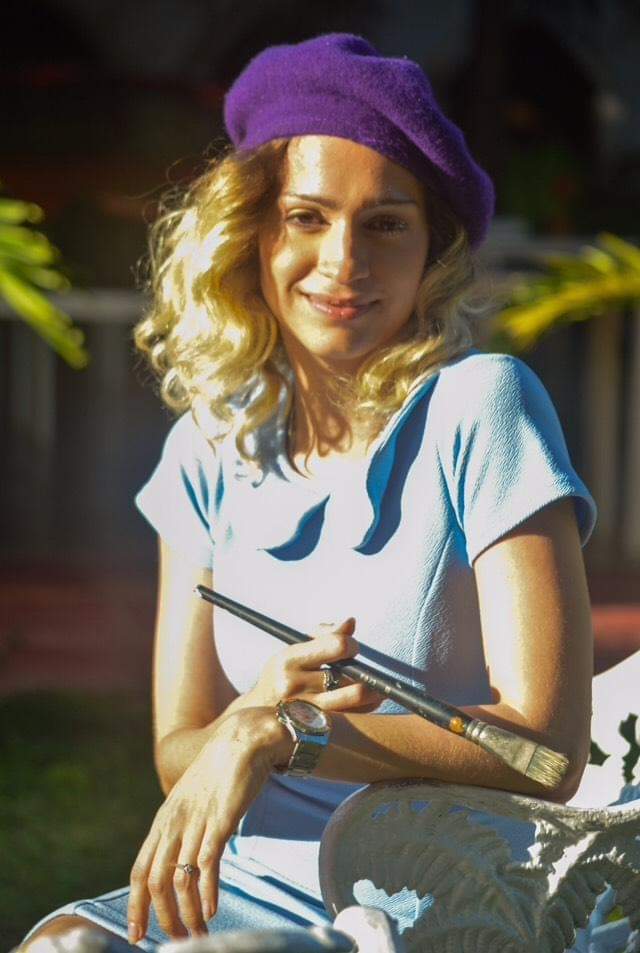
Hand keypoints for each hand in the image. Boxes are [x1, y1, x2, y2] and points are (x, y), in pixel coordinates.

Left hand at [127, 707, 288, 943]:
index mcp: (164, 821)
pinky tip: (212, 910)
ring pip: (179, 879)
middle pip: (155, 881)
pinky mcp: (219, 821)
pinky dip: (207, 892)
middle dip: (162, 918)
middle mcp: (173, 823)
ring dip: (187, 913)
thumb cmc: (221, 772)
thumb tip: (185, 860)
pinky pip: (207, 864)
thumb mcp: (192, 801)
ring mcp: (195, 822)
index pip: (140, 870)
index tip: (136, 935)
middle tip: (175, 941)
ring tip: (198, 934)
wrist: (242, 740)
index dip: (135, 905)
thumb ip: (184, 828)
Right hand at [245, 617, 380, 712]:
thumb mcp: (295, 650)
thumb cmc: (285, 674)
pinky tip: (369, 701)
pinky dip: (366, 706)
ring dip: (372, 690)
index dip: (351, 644)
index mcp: (289, 660)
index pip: (336, 645)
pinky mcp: (314, 727)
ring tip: (377, 686)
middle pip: (346, 672)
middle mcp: (293, 685)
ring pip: (353, 696)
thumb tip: (351, 622)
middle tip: (364, 669)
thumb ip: (324, 635)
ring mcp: (303, 709)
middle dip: (360, 669)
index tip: (352, 648)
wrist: (260, 714)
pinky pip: (352, 715)